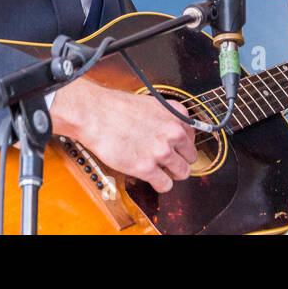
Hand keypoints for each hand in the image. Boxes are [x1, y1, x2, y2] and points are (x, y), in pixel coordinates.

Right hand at [50, 78, 196, 192]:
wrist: (95, 114)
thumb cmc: (116, 107)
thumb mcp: (150, 103)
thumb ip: (166, 117)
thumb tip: (172, 130)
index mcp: (177, 114)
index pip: (192, 136)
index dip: (182, 145)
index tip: (176, 149)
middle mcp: (173, 132)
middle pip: (190, 156)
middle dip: (180, 160)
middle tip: (168, 162)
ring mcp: (161, 151)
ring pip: (182, 172)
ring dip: (172, 174)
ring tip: (161, 171)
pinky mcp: (147, 168)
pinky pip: (165, 185)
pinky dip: (160, 185)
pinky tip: (153, 179)